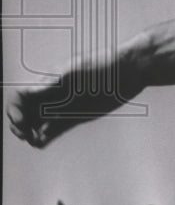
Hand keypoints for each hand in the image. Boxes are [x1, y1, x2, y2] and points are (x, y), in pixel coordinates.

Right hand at [6, 52, 143, 148]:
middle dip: (20, 125)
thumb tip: (28, 92)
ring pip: (39, 123)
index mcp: (48, 81)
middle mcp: (53, 95)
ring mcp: (64, 107)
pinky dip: (46, 136)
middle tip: (27, 135)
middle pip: (26, 112)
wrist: (130, 69)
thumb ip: (52, 82)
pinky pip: (56, 129)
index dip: (14, 111)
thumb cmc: (104, 63)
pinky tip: (43, 141)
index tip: (23, 122)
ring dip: (32, 133)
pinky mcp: (77, 117)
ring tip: (36, 139)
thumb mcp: (76, 70)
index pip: (20, 97)